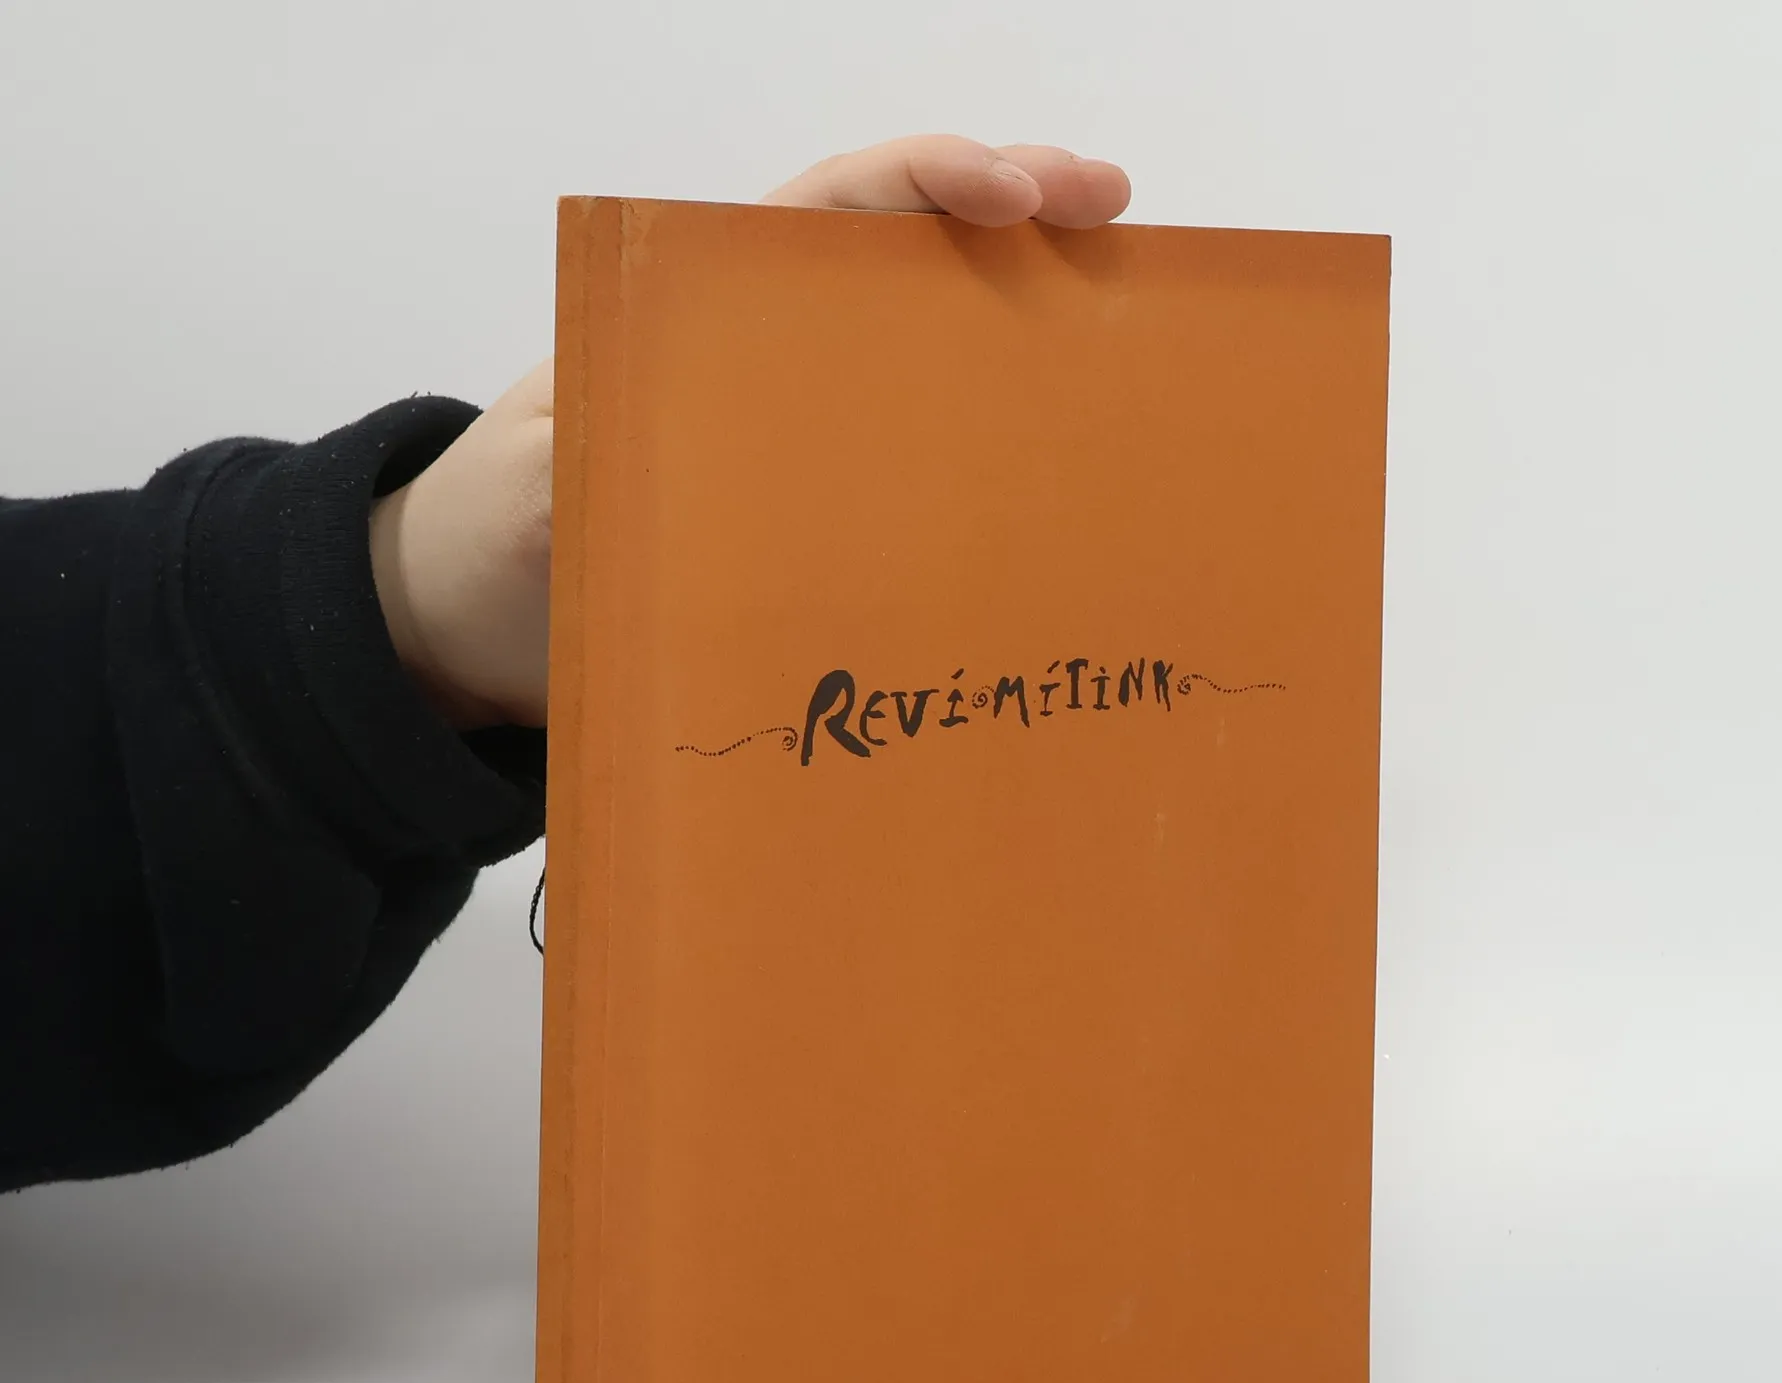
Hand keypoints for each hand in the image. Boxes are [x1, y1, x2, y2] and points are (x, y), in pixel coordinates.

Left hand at [370, 136, 1131, 730]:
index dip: (929, 182)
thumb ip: (581, 468)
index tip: (1016, 192)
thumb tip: (654, 476)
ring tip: (1129, 342)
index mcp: (710, 318)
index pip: (831, 210)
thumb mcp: (529, 493)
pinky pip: (921, 484)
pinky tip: (1059, 496)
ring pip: (933, 367)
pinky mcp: (821, 528)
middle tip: (1120, 228)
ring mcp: (808, 445)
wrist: (483, 632)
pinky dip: (994, 471)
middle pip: (913, 267)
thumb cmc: (495, 541)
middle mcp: (777, 366)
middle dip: (1020, 229)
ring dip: (1026, 342)